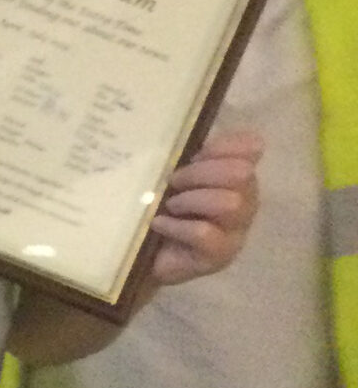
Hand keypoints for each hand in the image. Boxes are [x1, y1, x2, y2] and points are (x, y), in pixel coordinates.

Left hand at [10, 126, 263, 363]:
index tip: (195, 152)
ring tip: (170, 205)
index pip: (250, 148)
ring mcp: (236, 231)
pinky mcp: (220, 256)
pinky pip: (205, 234)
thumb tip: (191, 131)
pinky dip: (178, 226)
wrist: (137, 255)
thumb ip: (187, 151)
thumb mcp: (169, 174)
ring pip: (229, 203)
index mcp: (235, 174)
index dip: (224, 145)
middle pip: (240, 174)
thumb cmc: (155, 207)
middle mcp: (245, 200)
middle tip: (173, 182)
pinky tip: (160, 225)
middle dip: (202, 173)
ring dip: (193, 200)